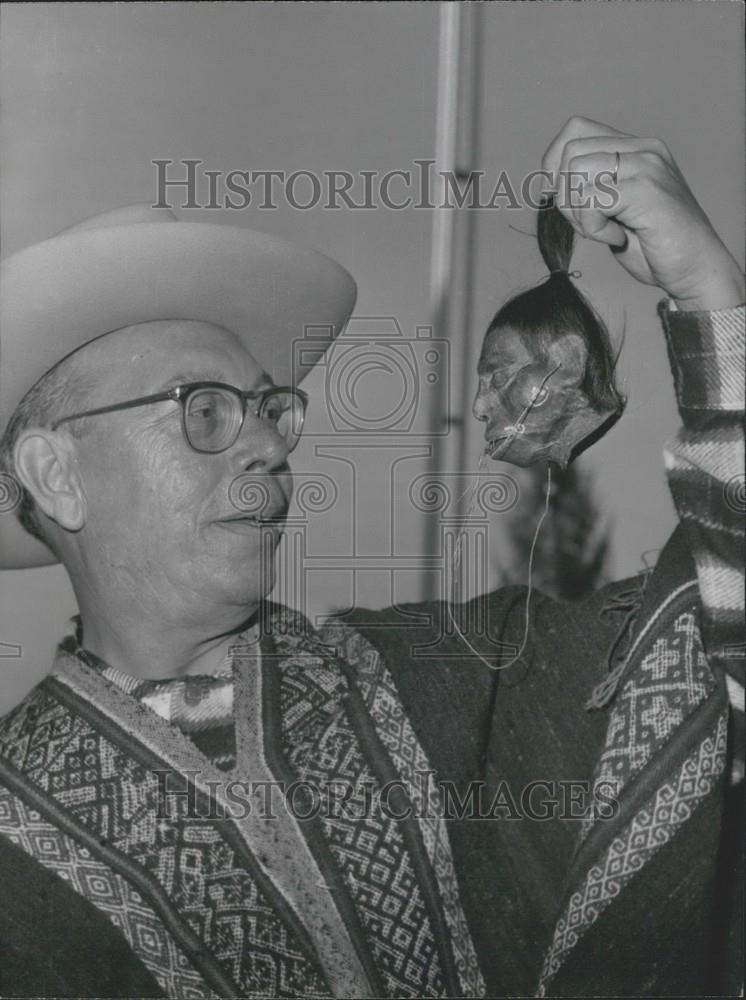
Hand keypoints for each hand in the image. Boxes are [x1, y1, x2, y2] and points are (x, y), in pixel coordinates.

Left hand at [542, 117, 743, 310]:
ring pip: (576, 172)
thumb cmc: (654, 246)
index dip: (555, 166)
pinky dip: (594, 227)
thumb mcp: (614, 210)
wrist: (696, 269)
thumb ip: (591, 188)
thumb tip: (550, 182)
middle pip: (569, 152)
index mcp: (635, 148)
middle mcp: (643, 149)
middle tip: (589, 224)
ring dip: (579, 213)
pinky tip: (618, 238)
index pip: (575, 130)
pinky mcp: (646, 190)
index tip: (569, 201)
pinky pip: (591, 200)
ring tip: (606, 231)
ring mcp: (647, 166)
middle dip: (565, 196)